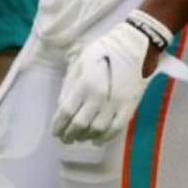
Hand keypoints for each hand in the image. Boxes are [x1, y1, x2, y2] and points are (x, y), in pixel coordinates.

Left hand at [52, 20, 152, 144]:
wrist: (132, 47)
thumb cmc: (101, 52)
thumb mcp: (78, 64)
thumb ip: (69, 86)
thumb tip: (62, 107)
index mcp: (84, 84)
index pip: (67, 111)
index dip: (59, 125)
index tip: (54, 132)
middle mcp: (99, 97)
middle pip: (80, 123)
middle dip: (70, 134)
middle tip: (64, 139)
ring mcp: (116, 103)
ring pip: (98, 129)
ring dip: (86, 136)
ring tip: (79, 138)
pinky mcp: (130, 106)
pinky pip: (117, 127)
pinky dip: (106, 137)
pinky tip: (97, 140)